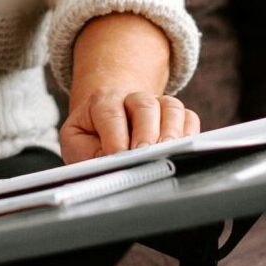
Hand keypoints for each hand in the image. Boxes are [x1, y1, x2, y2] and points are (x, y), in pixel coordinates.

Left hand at [60, 90, 199, 163]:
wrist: (103, 122)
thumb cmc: (90, 135)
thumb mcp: (76, 141)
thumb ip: (87, 151)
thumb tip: (109, 166)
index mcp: (102, 101)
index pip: (110, 113)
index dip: (115, 136)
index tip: (116, 157)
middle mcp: (131, 98)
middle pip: (144, 106)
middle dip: (145, 132)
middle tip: (143, 155)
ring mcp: (157, 104)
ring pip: (170, 108)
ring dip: (170, 133)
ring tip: (166, 155)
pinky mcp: (176, 115)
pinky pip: (189, 118)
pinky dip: (188, 134)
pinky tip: (182, 151)